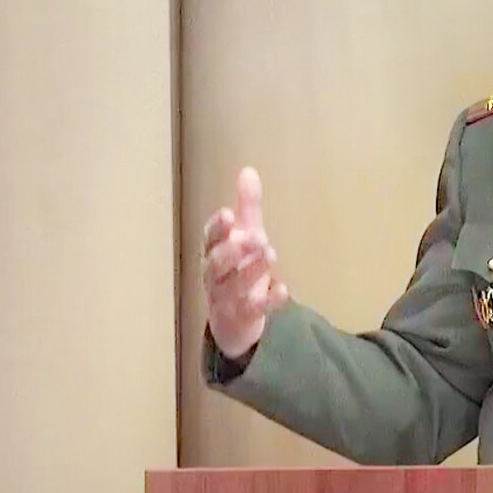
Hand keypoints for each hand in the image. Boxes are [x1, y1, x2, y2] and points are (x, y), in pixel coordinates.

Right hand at [201, 167, 289, 358]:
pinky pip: (254, 311)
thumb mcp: (245, 236)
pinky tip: (283, 290)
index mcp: (214, 253)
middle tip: (254, 237)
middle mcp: (216, 276)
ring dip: (251, 270)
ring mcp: (228, 299)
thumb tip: (248, 170)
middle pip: (216, 264)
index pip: (210, 239)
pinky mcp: (244, 318)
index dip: (217, 228)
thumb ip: (247, 207)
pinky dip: (268, 301)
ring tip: (269, 252)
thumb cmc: (238, 270)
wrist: (235, 322)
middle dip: (232, 250)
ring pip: (234, 286)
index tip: (227, 214)